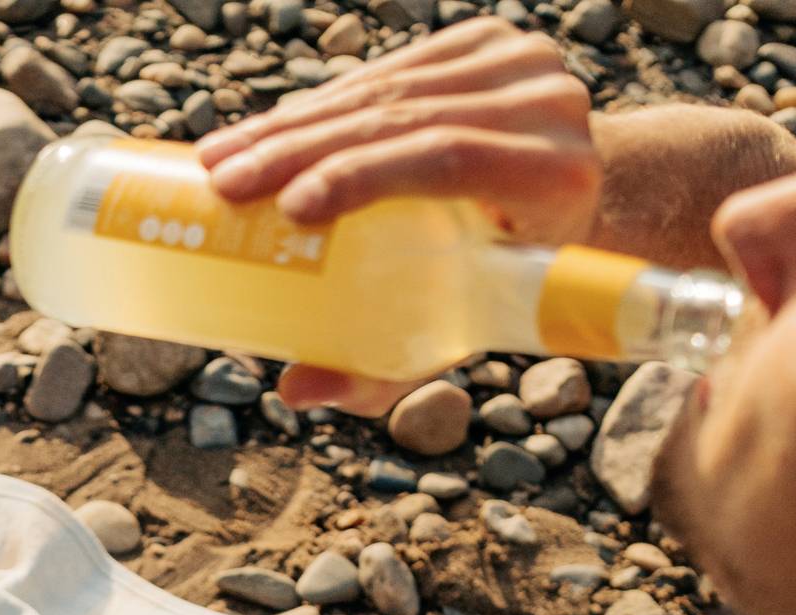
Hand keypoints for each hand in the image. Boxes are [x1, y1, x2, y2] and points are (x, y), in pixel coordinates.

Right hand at [196, 20, 597, 415]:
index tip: (289, 208)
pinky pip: (386, 70)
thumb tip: (296, 390)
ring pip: (387, 87)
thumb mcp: (462, 327)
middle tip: (223, 183)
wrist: (573, 198)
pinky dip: (321, 103)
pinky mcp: (484, 42)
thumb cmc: (507, 281)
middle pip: (404, 117)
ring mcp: (517, 63)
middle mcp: (546, 108)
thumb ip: (386, 365)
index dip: (363, 175)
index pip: (448, 158)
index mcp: (555, 177)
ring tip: (222, 158)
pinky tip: (268, 129)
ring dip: (294, 122)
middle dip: (300, 148)